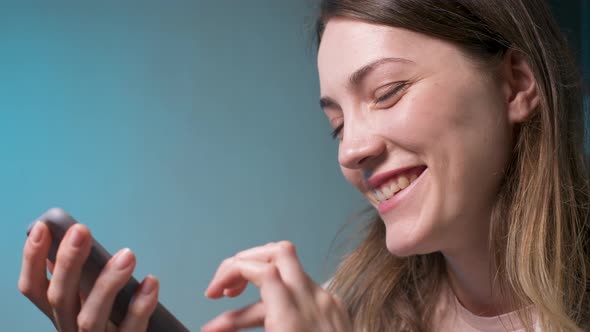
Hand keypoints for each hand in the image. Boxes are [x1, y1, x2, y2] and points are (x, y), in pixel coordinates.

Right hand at [18, 221, 159, 331]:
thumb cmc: (115, 322)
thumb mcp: (90, 302)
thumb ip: (79, 280)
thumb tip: (66, 246)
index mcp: (62, 313)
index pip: (35, 288)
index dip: (32, 260)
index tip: (42, 228)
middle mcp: (71, 330)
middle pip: (60, 299)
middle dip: (68, 263)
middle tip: (81, 230)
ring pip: (90, 318)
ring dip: (108, 283)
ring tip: (127, 255)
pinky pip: (131, 329)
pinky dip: (141, 306)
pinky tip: (150, 282)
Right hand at [202, 241, 351, 331]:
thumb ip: (237, 330)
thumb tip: (212, 331)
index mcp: (293, 320)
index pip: (261, 270)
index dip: (230, 273)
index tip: (213, 294)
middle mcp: (313, 303)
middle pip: (279, 253)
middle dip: (246, 262)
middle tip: (226, 289)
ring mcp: (329, 304)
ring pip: (290, 274)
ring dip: (258, 289)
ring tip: (231, 323)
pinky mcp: (337, 311)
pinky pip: (304, 292)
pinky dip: (280, 299)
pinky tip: (265, 324)